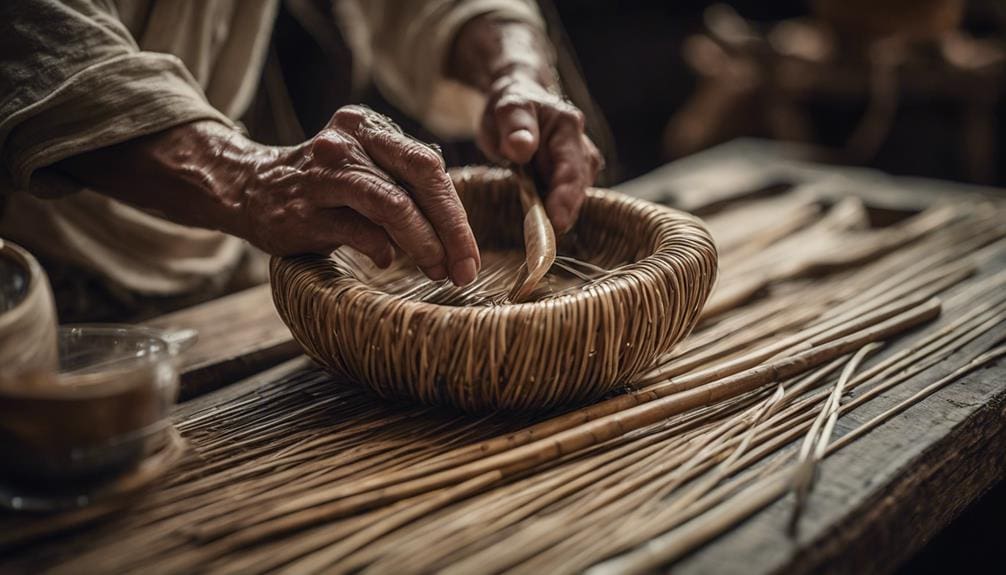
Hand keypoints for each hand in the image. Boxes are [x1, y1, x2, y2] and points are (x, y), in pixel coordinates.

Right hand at [236, 106, 479, 284]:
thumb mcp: (364, 170)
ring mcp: (324, 174)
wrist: (248, 189)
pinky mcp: (304, 209)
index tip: (469, 255)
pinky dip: (380, 249)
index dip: (456, 213)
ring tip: (438, 271)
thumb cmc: (322, 187)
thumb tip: (456, 228)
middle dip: (451, 227)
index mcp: (369, 128)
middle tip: (464, 268)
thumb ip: (405, 185)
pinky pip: (357, 229)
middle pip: (421, 175)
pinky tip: (386, 261)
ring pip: (392, 203)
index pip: (428, 165)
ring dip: (423, 243)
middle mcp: (349, 143)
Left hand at [477, 73, 602, 231]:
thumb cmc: (512, 107)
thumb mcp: (507, 108)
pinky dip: (554, 213)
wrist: (519, 106)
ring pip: (575, 196)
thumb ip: (515, 125)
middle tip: (546, 239)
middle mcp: (581, 146)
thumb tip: (522, 147)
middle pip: (579, 186)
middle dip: (565, 212)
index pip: (571, 167)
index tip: (557, 222)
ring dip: (559, 214)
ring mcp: (580, 164)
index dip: (566, 198)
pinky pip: (566, 199)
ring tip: (539, 233)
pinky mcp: (571, 179)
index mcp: (568, 126)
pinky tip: (540, 226)